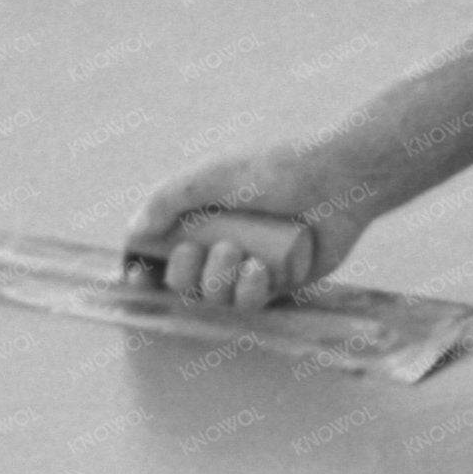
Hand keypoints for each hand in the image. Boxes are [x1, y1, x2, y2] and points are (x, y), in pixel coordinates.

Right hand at [126, 146, 370, 309]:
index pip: (160, 254)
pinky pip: (252, 303)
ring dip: (218, 281)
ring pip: (215, 298)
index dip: (144, 272)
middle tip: (206, 249)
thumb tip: (134, 232)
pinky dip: (249, 290)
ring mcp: (251, 266)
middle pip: (183, 283)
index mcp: (202, 219)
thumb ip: (169, 199)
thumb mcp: (214, 175)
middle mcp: (223, 244)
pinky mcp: (281, 283)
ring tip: (239, 253)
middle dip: (186, 273)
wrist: (338, 180)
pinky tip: (261, 270)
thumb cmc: (277, 170)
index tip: (138, 278)